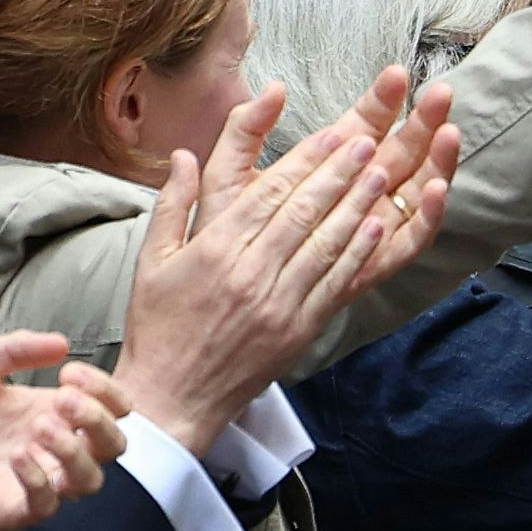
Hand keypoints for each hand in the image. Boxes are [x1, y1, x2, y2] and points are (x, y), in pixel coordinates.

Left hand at [0, 334, 131, 530]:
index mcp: (54, 413)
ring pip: (89, 480)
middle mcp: (54, 450)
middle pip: (114, 445)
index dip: (106, 390)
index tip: (70, 372)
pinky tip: (18, 454)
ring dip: (74, 451)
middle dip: (98, 420)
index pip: (111, 408)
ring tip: (40, 427)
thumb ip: (15, 349)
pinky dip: (39, 479)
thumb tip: (62, 343)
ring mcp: (37, 481)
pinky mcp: (10, 509)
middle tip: (65, 399)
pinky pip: (45, 505)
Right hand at [116, 86, 442, 453]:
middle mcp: (250, 273)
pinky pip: (335, 283)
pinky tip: (377, 225)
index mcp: (214, 250)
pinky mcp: (298, 330)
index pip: (268, 193)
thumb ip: (171, 204)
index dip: (303, 159)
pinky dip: (358, 252)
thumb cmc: (158, 326)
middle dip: (339, 171)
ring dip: (357, 203)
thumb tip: (181, 154)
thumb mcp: (150, 261)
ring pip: (326, 242)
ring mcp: (278, 303)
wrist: (172, 397)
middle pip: (303, 211)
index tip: (330, 133)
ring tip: (381, 170)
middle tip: (366, 140)